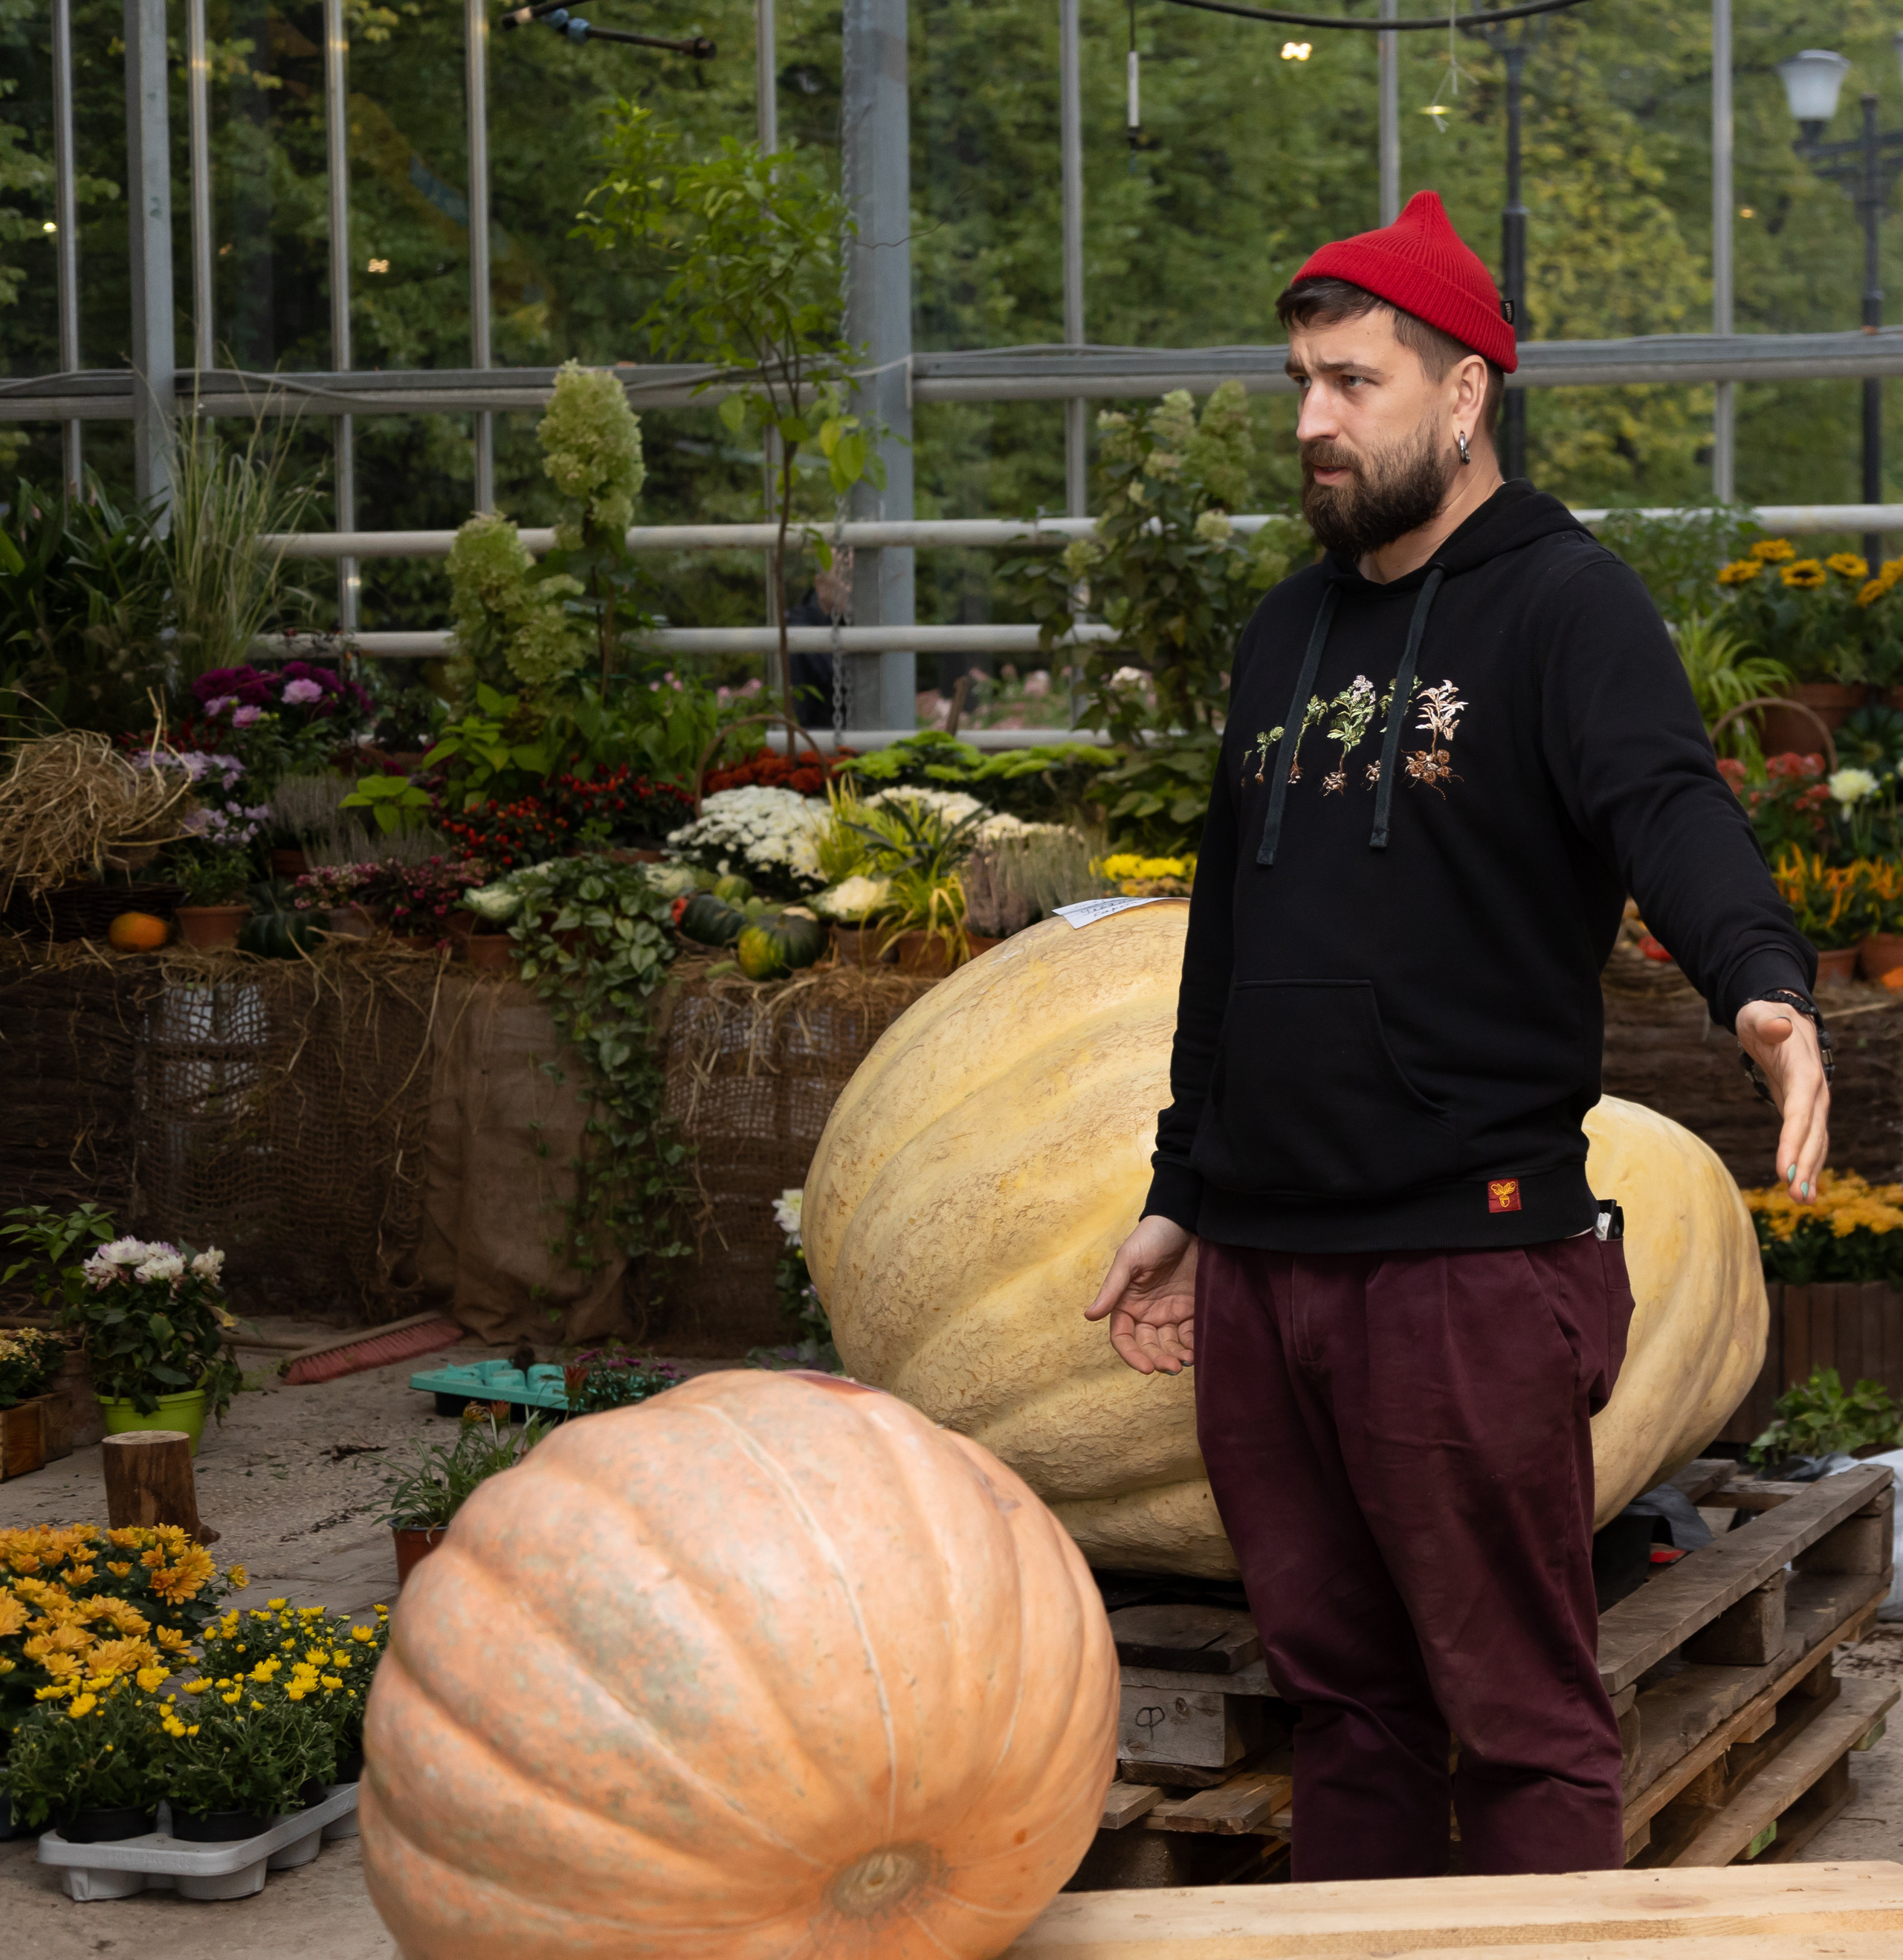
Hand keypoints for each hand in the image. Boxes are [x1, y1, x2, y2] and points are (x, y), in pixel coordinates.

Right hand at [1084, 1216, 1198, 1374]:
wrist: (1189, 1220)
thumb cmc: (1153, 1235)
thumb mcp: (1129, 1259)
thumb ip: (1112, 1289)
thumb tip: (1089, 1316)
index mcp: (1126, 1303)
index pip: (1123, 1337)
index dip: (1132, 1355)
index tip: (1147, 1367)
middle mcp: (1147, 1312)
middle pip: (1148, 1346)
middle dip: (1158, 1359)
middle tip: (1173, 1367)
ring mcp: (1170, 1311)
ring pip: (1170, 1345)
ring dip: (1176, 1357)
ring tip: (1187, 1361)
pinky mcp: (1192, 1308)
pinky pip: (1191, 1333)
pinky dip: (1194, 1345)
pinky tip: (1199, 1350)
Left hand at [1735, 998, 1830, 1201]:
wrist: (1781, 1016)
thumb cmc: (1763, 1016)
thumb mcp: (1758, 1015)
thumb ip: (1767, 1022)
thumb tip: (1780, 1024)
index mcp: (1804, 1071)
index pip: (1799, 1112)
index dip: (1793, 1141)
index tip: (1785, 1170)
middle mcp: (1814, 1091)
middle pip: (1812, 1133)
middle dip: (1805, 1165)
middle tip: (1797, 1196)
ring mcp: (1812, 1102)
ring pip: (1815, 1141)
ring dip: (1811, 1171)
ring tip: (1802, 1200)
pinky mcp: (1804, 1110)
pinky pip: (1809, 1140)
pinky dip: (1807, 1163)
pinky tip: (1802, 1188)